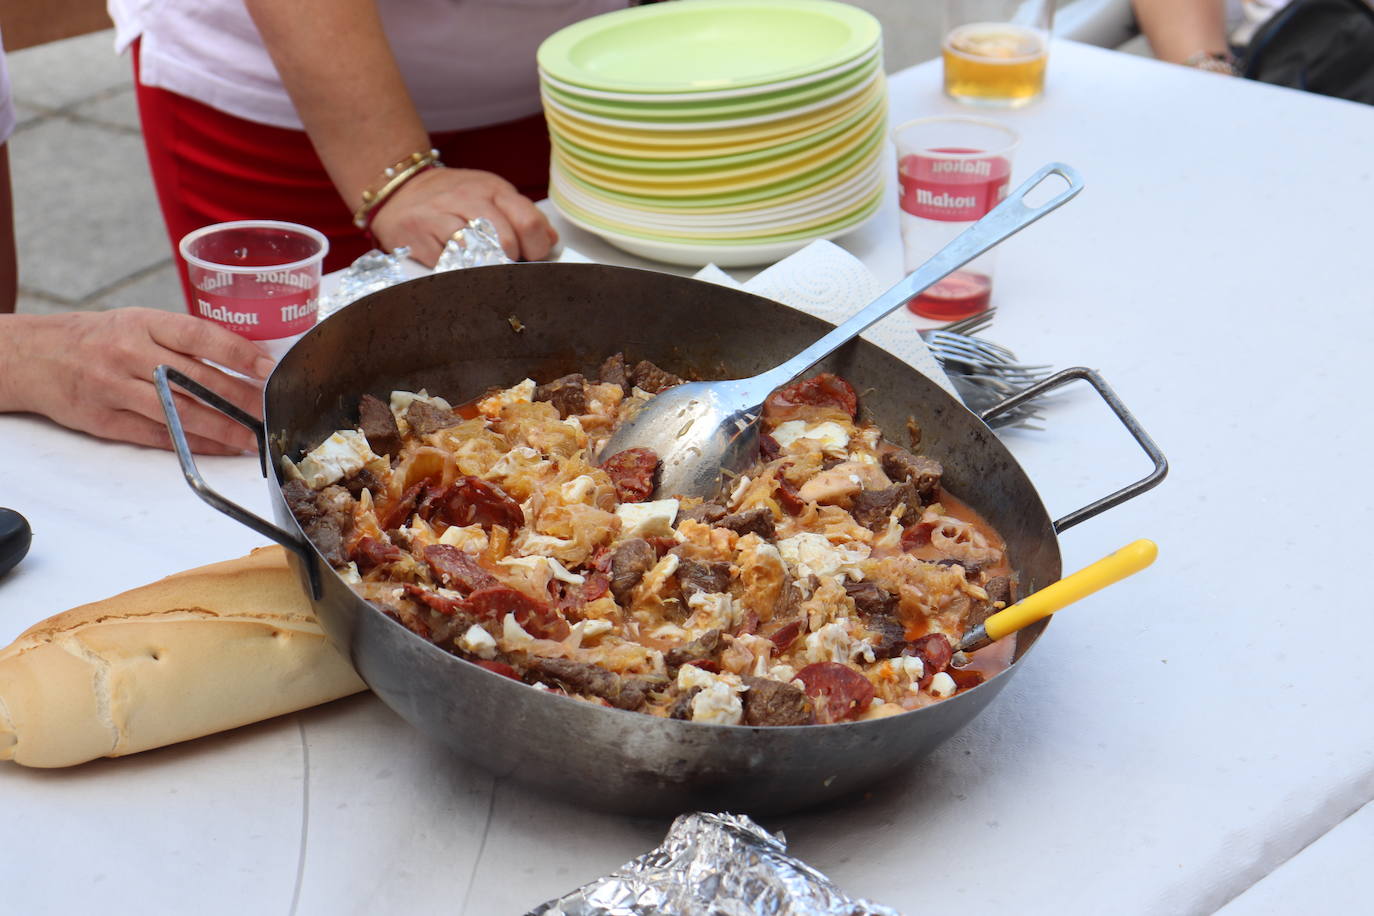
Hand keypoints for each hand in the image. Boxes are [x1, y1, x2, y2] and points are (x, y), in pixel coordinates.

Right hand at [0, 309, 274, 454]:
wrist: (36, 356)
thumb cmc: (101, 337)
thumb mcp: (141, 323)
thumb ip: (185, 340)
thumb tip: (245, 360)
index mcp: (144, 324)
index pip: (200, 336)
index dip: (238, 353)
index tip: (268, 369)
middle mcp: (130, 354)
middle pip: (196, 380)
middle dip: (241, 400)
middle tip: (272, 412)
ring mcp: (116, 388)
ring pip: (180, 413)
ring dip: (223, 429)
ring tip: (254, 438)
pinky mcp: (106, 420)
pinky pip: (159, 436)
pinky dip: (194, 444)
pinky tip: (220, 447)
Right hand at [369, 167, 557, 266]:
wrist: (399, 189)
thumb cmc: (452, 198)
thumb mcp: (491, 195)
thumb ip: (522, 215)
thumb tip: (551, 240)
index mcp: (493, 189)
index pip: (529, 222)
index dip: (537, 248)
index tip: (532, 257)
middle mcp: (467, 199)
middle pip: (506, 242)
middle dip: (512, 262)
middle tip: (506, 266)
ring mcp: (440, 216)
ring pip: (477, 252)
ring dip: (486, 268)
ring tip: (483, 267)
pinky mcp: (417, 236)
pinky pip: (446, 263)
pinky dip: (457, 271)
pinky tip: (457, 267)